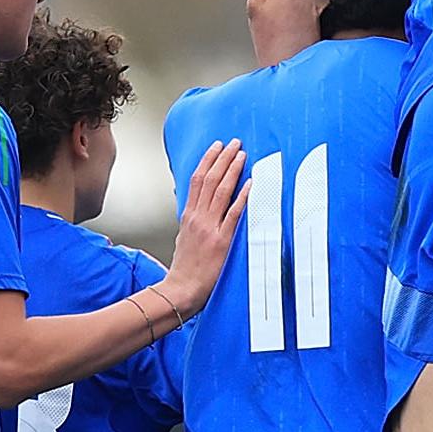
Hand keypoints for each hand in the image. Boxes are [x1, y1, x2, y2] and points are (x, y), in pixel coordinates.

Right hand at [161, 141, 248, 317]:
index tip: (218, 146)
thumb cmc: (186, 267)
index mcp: (189, 215)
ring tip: (242, 154)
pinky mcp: (221, 241)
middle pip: (209, 179)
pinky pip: (233, 214)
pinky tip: (251, 184)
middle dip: (223, 158)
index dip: (208, 160)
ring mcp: (209, 228)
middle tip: (235, 143)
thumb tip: (197, 205)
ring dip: (232, 170)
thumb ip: (192, 219)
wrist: (182, 288)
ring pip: (220, 191)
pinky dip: (242, 197)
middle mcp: (198, 217)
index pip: (197, 179)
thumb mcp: (184, 237)